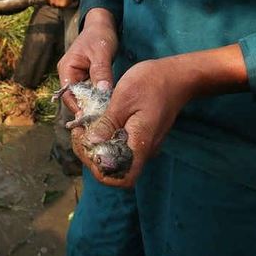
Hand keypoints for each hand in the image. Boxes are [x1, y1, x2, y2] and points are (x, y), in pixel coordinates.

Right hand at [57, 8, 118, 113]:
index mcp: (66, 69)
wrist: (102, 25)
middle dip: (87, 108)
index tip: (92, 117)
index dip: (79, 107)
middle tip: (103, 118)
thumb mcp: (101, 53)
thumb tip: (102, 91)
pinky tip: (107, 104)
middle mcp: (69, 75)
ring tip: (106, 114)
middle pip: (75, 99)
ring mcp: (77, 78)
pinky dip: (97, 98)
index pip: (68, 95)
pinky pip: (90, 92)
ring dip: (93, 103)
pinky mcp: (86, 79)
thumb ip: (101, 71)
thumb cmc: (99, 36)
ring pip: (83, 97)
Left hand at [75, 44, 248, 187]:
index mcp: (141, 144)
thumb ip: (107, 124)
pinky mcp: (141, 136)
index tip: (86, 147)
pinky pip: (120, 145)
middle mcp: (143, 150)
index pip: (123, 179)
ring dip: (96, 146)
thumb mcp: (123, 99)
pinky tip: (96, 121)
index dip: (100, 172)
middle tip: (78, 130)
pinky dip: (105, 138)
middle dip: (91, 155)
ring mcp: (143, 144)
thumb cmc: (151, 83)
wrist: (176, 75)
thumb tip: (91, 144)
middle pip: (114, 169)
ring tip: (84, 125)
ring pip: (115, 157)